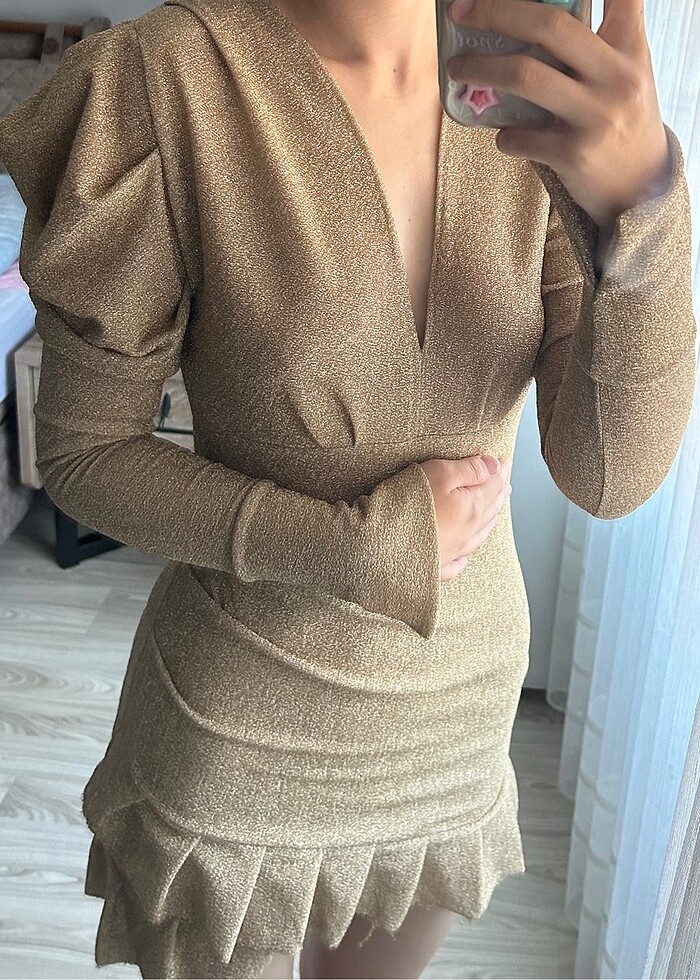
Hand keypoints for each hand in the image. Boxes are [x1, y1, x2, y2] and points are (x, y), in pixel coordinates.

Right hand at [418, 454, 512, 581]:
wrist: (380, 546)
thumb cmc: (407, 505)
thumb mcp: (440, 474)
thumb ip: (470, 469)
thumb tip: (495, 466)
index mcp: (472, 508)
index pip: (493, 485)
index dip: (501, 471)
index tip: (506, 462)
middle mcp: (467, 532)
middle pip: (489, 510)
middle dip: (498, 494)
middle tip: (505, 483)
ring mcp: (452, 552)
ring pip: (478, 535)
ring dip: (489, 520)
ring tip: (495, 511)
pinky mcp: (434, 567)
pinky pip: (456, 564)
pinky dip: (465, 558)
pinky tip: (465, 558)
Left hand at [446, 0, 672, 228]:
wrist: (640, 187)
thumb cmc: (622, 120)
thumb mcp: (626, 73)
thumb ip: (596, 44)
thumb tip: (529, 21)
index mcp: (629, 49)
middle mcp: (616, 77)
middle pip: (548, 25)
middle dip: (495, 12)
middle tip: (462, 13)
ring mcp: (594, 116)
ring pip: (525, 76)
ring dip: (480, 69)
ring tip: (458, 69)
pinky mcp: (573, 154)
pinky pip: (519, 137)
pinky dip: (502, 134)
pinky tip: (505, 135)